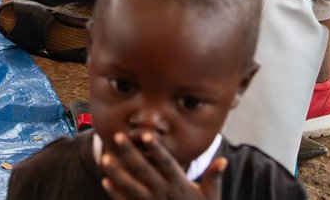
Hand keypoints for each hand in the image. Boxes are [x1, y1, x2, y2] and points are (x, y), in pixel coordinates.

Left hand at [101, 131, 224, 199]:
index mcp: (180, 186)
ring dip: (118, 173)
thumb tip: (224, 160)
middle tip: (117, 136)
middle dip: (130, 154)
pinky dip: (116, 194)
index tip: (147, 136)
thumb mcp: (211, 197)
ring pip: (131, 187)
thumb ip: (214, 177)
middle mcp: (164, 193)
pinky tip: (106, 181)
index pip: (167, 164)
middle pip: (144, 171)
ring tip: (105, 159)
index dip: (158, 151)